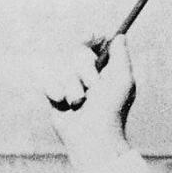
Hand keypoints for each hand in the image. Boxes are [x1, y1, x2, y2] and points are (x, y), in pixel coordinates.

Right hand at [40, 33, 135, 172]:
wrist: (92, 137)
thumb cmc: (112, 109)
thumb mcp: (123, 80)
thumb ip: (121, 55)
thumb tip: (120, 35)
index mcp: (107, 71)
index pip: (96, 45)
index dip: (92, 39)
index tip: (90, 37)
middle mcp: (88, 77)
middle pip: (78, 54)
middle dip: (84, 69)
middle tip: (93, 86)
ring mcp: (70, 86)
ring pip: (64, 69)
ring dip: (73, 86)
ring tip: (80, 103)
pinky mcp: (54, 96)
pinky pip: (48, 81)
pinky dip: (57, 92)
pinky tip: (64, 105)